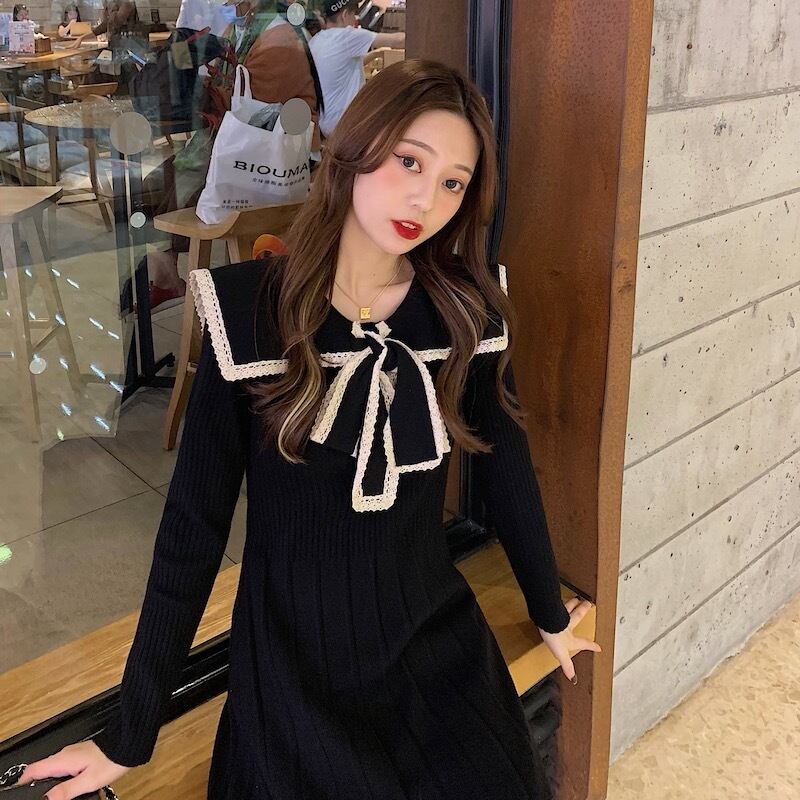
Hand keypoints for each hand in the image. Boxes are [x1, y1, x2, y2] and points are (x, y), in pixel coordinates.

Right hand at [12, 740, 129, 799]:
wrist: (128, 745)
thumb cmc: (111, 760)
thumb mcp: (88, 781)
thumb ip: (65, 790)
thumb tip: (46, 799)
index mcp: (62, 760)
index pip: (33, 770)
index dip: (22, 783)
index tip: (20, 794)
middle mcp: (64, 755)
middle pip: (41, 772)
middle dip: (36, 786)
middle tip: (39, 798)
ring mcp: (72, 754)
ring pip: (52, 770)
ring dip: (50, 783)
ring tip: (54, 796)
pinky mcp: (79, 756)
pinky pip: (63, 768)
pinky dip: (60, 779)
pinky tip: (67, 789)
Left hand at [538, 597, 601, 683]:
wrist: (546, 624)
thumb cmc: (554, 637)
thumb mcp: (562, 654)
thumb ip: (567, 665)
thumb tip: (572, 678)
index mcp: (571, 638)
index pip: (584, 643)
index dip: (591, 646)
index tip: (599, 647)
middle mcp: (567, 625)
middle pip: (577, 616)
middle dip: (583, 611)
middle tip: (588, 604)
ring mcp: (560, 616)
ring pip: (568, 608)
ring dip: (572, 603)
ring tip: (576, 598)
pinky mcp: (552, 611)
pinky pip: (556, 605)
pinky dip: (557, 601)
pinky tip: (555, 599)